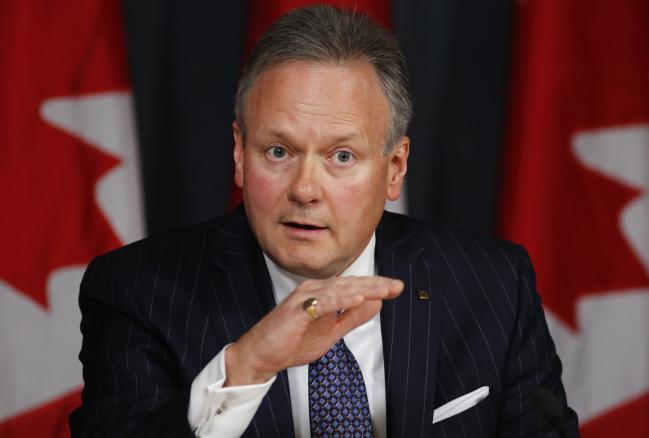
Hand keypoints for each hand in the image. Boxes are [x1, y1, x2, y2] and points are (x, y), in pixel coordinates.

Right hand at [224, 276, 403, 385]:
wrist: (261, 355)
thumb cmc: (292, 342)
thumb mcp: (332, 331)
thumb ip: (352, 317)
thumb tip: (376, 303)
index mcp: (323, 294)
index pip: (354, 286)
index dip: (376, 286)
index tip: (397, 287)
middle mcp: (314, 290)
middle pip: (349, 283)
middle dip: (375, 284)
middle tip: (396, 285)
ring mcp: (304, 297)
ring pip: (339, 289)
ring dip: (363, 288)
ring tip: (383, 290)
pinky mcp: (296, 310)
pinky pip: (322, 302)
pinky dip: (341, 299)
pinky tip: (358, 298)